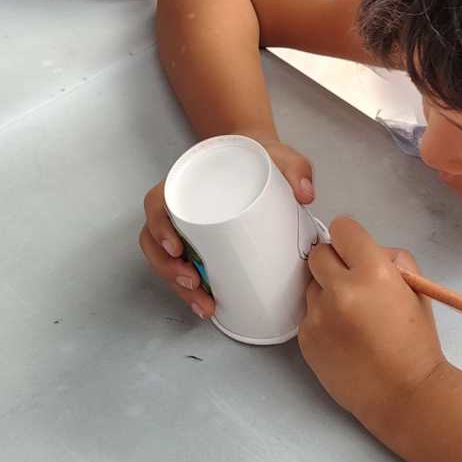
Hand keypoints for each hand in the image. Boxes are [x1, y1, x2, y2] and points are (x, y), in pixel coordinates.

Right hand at [139, 136, 314, 318]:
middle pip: (156, 241)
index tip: (176, 248)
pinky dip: (190, 289)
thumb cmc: (263, 157)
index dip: (159, 228)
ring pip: (166, 261)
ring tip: (203, 304)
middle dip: (168, 269)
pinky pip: (183, 268)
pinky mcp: (200, 246)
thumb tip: (306, 194)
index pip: (157, 205)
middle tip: (193, 284)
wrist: (264, 160)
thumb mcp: (280, 156)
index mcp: (186, 183)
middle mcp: (180, 207)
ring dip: (178, 285)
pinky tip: (206, 305)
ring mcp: (187, 229)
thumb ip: (295, 168)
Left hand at [300, 217, 445, 429]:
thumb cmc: (416, 342)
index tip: (355, 252)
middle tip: (351, 283)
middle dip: (334, 263)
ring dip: (326, 292)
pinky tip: (343, 337)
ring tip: (350, 317)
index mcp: (374, 273)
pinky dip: (322, 319)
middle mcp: (341, 290)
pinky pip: (308, 314)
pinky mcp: (306, 338)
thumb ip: (393, 260)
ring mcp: (319, 315)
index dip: (350, 239)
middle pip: (318, 254)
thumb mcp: (417, 291)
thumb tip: (368, 251)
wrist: (404, 395)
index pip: (342, 228)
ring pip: (311, 285)